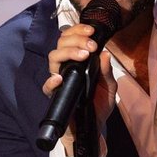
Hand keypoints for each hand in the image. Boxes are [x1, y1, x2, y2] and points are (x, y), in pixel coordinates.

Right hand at [42, 24, 116, 154]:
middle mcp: (66, 67)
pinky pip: (47, 86)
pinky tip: (60, 77)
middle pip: (61, 44)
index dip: (78, 31)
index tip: (92, 31)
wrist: (94, 126)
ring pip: (53, 58)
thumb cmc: (99, 104)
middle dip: (76, 39)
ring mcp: (60, 80)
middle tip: (91, 46)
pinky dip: (51, 81)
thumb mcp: (109, 87)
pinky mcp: (56, 96)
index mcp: (78, 61)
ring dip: (68, 52)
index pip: (71, 39)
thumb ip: (106, 72)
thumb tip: (105, 54)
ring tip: (84, 55)